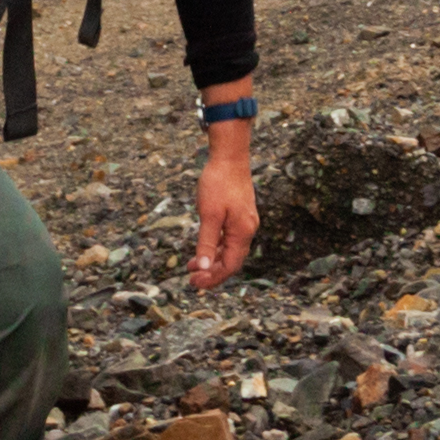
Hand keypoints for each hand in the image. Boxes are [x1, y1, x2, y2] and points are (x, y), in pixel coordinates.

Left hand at [190, 151, 258, 291]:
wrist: (230, 156)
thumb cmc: (218, 183)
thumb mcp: (209, 215)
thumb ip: (206, 243)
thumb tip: (203, 268)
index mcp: (242, 232)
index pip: (230, 266)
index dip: (213, 278)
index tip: (194, 283)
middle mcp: (247, 230)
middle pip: (232, 261)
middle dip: (212, 272)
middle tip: (191, 279)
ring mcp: (245, 222)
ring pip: (230, 250)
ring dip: (212, 260)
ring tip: (192, 266)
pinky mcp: (240, 214)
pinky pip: (229, 239)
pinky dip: (216, 246)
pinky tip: (204, 247)